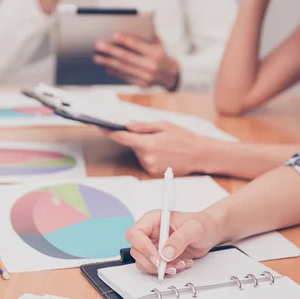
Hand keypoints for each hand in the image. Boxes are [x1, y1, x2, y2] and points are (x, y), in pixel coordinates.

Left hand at [93, 31, 179, 90]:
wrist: (170, 75)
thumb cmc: (160, 54)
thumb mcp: (158, 42)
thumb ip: (149, 32)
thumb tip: (139, 19)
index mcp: (155, 54)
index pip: (138, 45)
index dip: (125, 40)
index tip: (113, 35)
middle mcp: (150, 66)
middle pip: (127, 57)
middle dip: (111, 51)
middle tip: (99, 45)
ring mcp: (145, 77)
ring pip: (123, 68)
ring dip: (108, 62)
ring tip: (97, 57)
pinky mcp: (140, 84)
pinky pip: (124, 76)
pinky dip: (114, 71)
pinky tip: (105, 66)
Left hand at [102, 121, 221, 176]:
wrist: (200, 154)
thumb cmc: (184, 137)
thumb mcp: (164, 125)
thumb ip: (143, 126)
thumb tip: (127, 126)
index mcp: (148, 143)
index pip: (123, 138)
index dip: (109, 132)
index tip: (99, 126)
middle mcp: (147, 157)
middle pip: (132, 145)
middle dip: (137, 138)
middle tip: (153, 134)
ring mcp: (150, 167)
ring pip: (139, 153)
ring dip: (144, 147)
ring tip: (162, 144)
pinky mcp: (153, 173)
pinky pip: (145, 161)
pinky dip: (150, 155)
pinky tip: (163, 152)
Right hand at [126, 210, 221, 274]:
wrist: (211, 233)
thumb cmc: (203, 224)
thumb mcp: (194, 228)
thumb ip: (180, 239)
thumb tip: (166, 253)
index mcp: (153, 220)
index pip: (135, 234)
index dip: (143, 247)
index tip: (158, 258)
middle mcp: (150, 233)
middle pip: (136, 251)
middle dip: (153, 263)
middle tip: (170, 266)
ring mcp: (153, 245)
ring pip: (144, 262)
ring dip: (161, 269)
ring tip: (180, 264)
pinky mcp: (159, 257)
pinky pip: (155, 268)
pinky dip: (167, 270)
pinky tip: (181, 264)